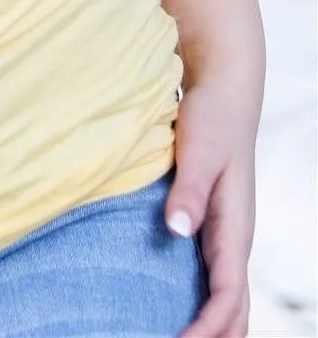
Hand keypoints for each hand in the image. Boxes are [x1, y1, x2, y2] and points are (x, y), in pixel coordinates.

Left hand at [167, 79, 257, 337]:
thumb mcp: (199, 150)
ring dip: (210, 327)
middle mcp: (234, 240)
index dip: (206, 329)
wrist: (223, 90)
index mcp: (236, 230)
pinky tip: (169, 307)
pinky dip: (201, 305)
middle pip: (234, 311)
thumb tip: (177, 231)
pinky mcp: (211, 225)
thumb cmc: (211, 118)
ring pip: (226, 299)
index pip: (228, 298)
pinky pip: (212, 280)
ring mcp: (225, 235)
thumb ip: (188, 189)